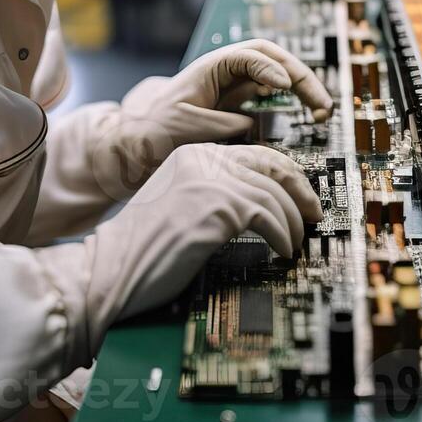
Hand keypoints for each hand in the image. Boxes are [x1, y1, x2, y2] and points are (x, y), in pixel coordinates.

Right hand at [63, 143, 322, 354]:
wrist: (109, 269)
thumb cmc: (141, 248)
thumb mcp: (179, 204)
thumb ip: (212, 192)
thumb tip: (261, 203)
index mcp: (192, 153)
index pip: (255, 153)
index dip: (286, 175)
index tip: (301, 197)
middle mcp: (201, 159)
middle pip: (273, 165)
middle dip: (300, 192)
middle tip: (313, 215)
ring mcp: (208, 180)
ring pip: (274, 194)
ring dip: (292, 223)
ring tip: (294, 244)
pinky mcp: (216, 208)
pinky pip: (268, 217)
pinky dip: (282, 236)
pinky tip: (281, 251)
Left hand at [101, 40, 332, 177]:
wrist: (137, 146)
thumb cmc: (155, 134)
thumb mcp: (189, 129)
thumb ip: (226, 124)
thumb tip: (255, 124)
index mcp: (210, 68)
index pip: (249, 54)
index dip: (269, 67)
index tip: (282, 86)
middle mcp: (226, 72)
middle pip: (273, 58)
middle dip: (301, 76)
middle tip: (321, 104)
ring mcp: (235, 87)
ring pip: (277, 75)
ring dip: (302, 88)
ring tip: (321, 112)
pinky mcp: (239, 104)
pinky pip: (270, 96)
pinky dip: (291, 103)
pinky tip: (305, 116)